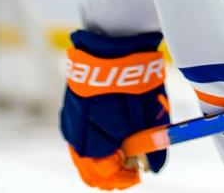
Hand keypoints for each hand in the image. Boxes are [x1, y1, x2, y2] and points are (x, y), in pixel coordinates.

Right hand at [61, 30, 168, 189]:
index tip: (139, 174)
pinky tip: (110, 136)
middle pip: (89, 172)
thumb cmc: (133, 80)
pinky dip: (93, 145)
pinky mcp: (70, 109)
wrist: (113, 45)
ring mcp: (70, 122)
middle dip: (111, 175)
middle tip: (131, 170)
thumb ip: (151, 146)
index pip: (106, 175)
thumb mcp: (149, 115)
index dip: (124, 178)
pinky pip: (78, 138)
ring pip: (81, 156)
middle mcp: (76, 137)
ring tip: (123, 153)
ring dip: (101, 160)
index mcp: (94, 142)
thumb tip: (154, 168)